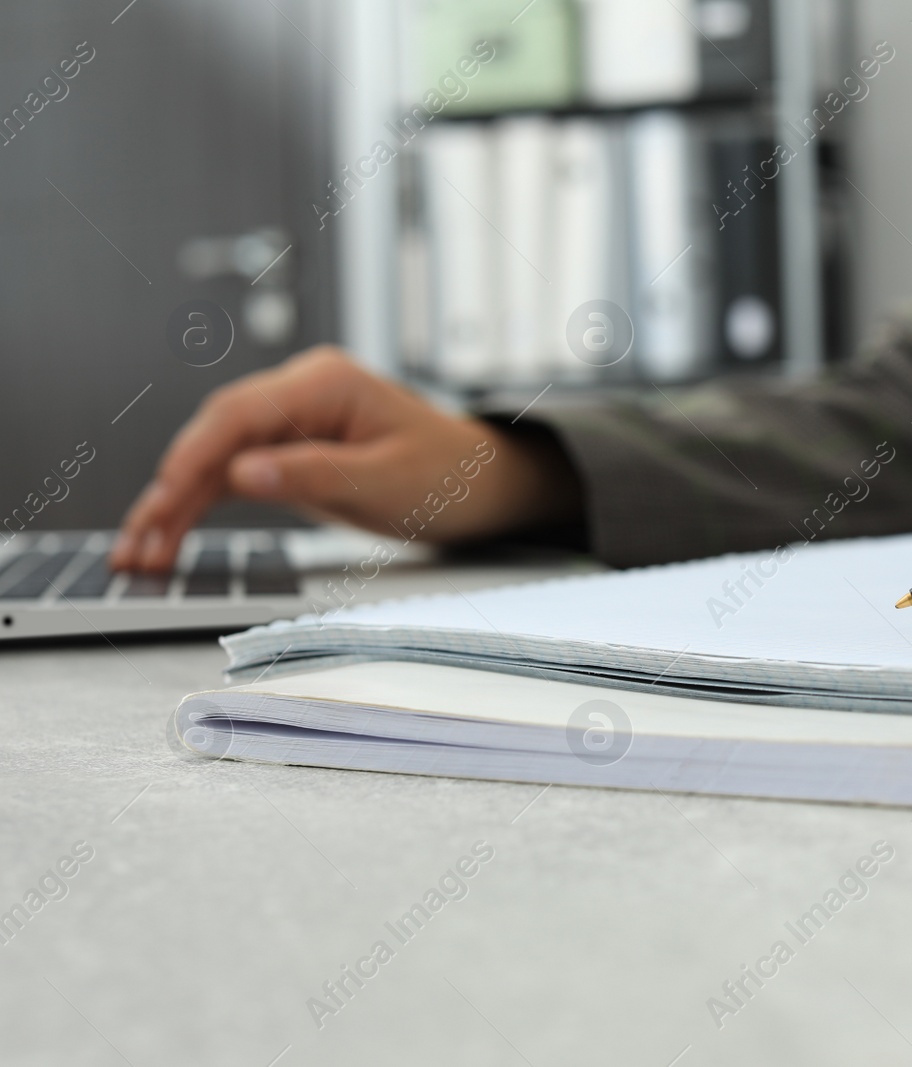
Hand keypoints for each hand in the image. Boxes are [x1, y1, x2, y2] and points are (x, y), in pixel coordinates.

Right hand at [111, 347, 580, 571]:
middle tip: (138, 541)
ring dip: (175, 505)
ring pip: (215, 458)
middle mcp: (300, 393)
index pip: (239, 413)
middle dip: (170, 488)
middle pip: (214, 435)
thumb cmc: (447, 474)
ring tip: (139, 553)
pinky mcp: (288, 451)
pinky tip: (168, 539)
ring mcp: (290, 421)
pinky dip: (200, 507)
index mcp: (324, 383)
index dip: (193, 456)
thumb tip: (244, 474)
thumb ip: (315, 475)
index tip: (163, 496)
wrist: (480, 481)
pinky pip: (232, 476)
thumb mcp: (386, 482)